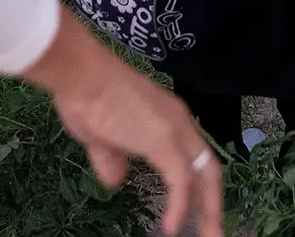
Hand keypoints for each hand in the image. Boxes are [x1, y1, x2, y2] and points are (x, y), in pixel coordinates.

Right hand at [25, 15, 222, 235]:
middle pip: (209, 168)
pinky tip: (171, 228)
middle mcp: (179, 122)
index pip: (194, 156)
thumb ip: (111, 160)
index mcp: (167, 117)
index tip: (196, 211)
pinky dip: (179, 207)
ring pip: (205, 176)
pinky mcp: (165, 141)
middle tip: (213, 233)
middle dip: (213, 204)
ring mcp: (175, 130)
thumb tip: (116, 181)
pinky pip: (181, 182)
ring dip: (207, 211)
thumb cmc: (85, 96)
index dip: (197, 185)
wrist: (81, 73)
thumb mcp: (99, 136)